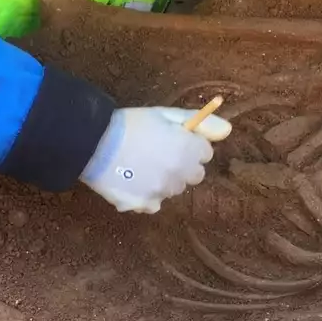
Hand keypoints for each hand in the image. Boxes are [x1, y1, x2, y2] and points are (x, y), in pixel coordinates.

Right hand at [81, 107, 231, 213]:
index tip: (172, 139)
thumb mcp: (166, 115)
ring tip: (140, 166)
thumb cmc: (131, 124)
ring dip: (164, 181)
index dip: (189, 145)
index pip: (205, 153)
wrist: (92, 142)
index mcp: (188, 149)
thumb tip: (229, 131)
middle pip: (194, 175)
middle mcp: (179, 174)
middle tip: (157, 154)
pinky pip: (154, 204)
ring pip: (173, 190)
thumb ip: (200, 123)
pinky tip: (131, 181)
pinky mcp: (143, 205)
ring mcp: (162, 192)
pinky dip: (146, 196)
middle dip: (182, 166)